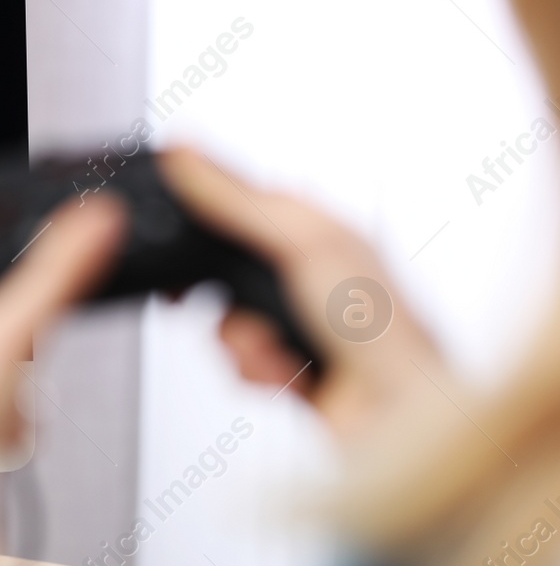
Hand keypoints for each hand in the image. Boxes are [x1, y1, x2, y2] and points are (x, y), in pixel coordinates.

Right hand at [159, 147, 444, 439]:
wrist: (395, 413)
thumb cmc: (378, 325)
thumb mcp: (299, 242)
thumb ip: (236, 200)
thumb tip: (184, 152)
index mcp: (316, 228)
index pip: (241, 199)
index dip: (202, 207)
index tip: (170, 214)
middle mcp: (305, 272)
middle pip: (223, 264)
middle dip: (213, 289)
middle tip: (192, 294)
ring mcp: (295, 321)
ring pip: (225, 316)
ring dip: (239, 338)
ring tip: (268, 345)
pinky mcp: (287, 365)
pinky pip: (239, 359)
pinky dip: (253, 368)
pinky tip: (283, 371)